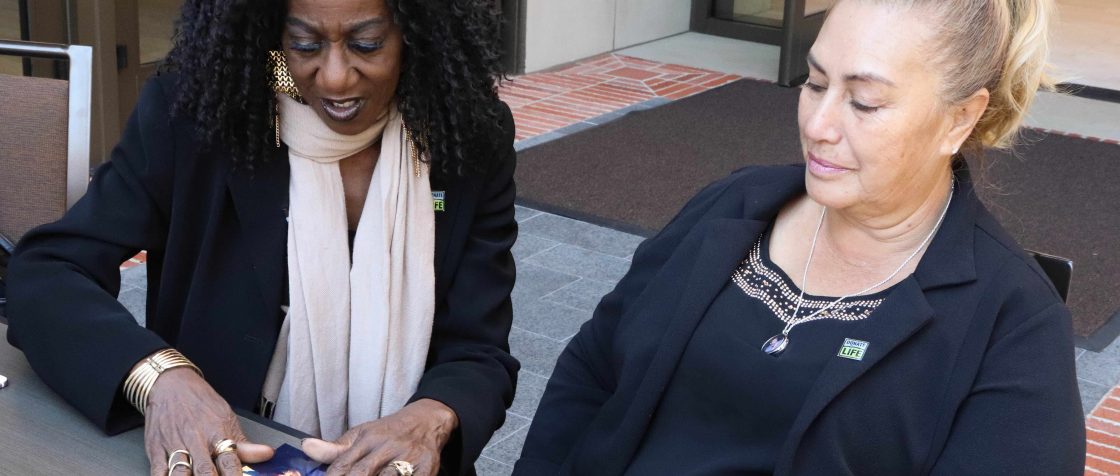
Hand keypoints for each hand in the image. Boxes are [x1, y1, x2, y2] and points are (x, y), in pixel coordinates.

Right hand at [143, 367, 274, 474]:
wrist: (171, 384)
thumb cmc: (201, 402)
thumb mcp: (227, 417)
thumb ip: (244, 444)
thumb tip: (266, 454)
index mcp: (217, 434)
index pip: (230, 461)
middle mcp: (197, 441)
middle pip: (205, 471)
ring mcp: (175, 446)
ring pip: (180, 473)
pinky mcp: (156, 450)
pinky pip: (158, 472)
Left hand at [303, 399, 458, 475]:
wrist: (427, 421)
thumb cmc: (389, 432)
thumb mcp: (362, 435)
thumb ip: (335, 449)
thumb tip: (305, 447)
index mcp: (368, 439)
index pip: (342, 466)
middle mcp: (387, 447)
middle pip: (362, 474)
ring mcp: (408, 458)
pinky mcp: (427, 468)